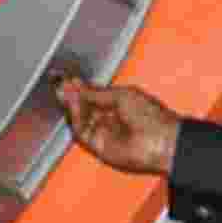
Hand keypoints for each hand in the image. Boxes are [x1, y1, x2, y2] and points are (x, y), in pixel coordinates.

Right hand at [56, 78, 179, 174]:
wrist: (161, 140)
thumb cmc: (152, 116)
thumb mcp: (122, 95)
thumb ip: (97, 92)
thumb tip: (77, 85)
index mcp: (119, 103)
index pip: (94, 95)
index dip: (80, 87)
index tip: (68, 77)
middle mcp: (110, 118)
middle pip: (84, 106)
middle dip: (72, 94)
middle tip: (61, 82)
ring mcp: (103, 131)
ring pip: (80, 118)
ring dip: (71, 103)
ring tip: (64, 90)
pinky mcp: (97, 145)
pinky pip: (81, 130)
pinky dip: (75, 116)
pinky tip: (72, 102)